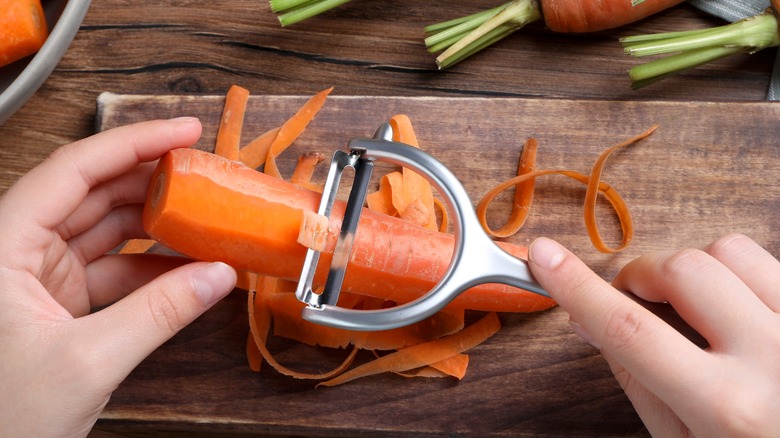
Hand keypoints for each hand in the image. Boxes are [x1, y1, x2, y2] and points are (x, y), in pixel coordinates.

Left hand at [0, 118, 236, 436]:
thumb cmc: (0, 417)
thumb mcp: (87, 362)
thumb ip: (159, 314)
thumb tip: (218, 276)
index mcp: (2, 246)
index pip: (73, 171)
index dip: (132, 143)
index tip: (183, 132)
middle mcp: (17, 251)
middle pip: (93, 193)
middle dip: (152, 181)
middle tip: (204, 173)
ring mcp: (40, 278)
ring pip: (106, 232)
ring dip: (158, 226)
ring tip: (206, 217)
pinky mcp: (60, 305)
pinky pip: (115, 272)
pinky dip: (154, 270)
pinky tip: (191, 269)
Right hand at [527, 234, 779, 436]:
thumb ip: (638, 381)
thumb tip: (591, 321)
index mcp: (726, 409)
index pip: (628, 329)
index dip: (576, 287)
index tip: (544, 257)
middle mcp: (774, 361)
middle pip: (680, 270)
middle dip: (642, 276)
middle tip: (635, 299)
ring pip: (729, 251)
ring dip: (694, 270)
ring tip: (697, 308)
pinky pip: (769, 260)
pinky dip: (738, 274)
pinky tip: (737, 310)